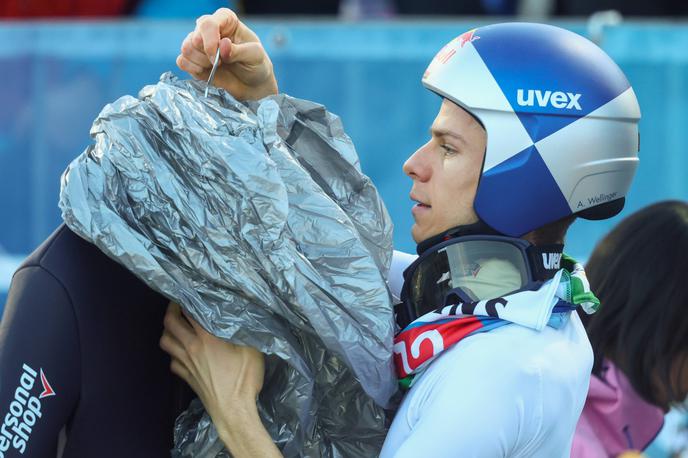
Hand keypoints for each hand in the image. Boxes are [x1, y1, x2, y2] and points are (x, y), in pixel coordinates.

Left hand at [159, 302, 264, 431]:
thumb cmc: (244, 379)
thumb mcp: (252, 349)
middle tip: (178, 304)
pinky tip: (181, 350)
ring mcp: (185, 363)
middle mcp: (192, 347)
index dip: (186, 299)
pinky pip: (171, 360)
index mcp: (207, 338)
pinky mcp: (185, 377)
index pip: (189, 312)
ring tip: (176, 325)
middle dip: (171, 310)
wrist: (233, 410)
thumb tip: (241, 316)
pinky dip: (173, 352)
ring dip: (168, 330)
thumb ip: (243, 330)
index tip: (189, 292)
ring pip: (165, 341)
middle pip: (170, 324)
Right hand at [178, 8, 277, 100]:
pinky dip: (193, 70)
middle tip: (221, 64)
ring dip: (201, 63)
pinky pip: (182, 61)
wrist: (253, 85)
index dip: (210, 41)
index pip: (208, 23)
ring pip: (186, 49)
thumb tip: (222, 45)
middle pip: (194, 38)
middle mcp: (210, 29)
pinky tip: (207, 73)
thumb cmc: (256, 65)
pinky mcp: (193, 60)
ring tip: (216, 68)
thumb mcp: (256, 56)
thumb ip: (239, 51)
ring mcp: (200, 44)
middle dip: (207, 56)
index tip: (221, 58)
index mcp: (226, 20)